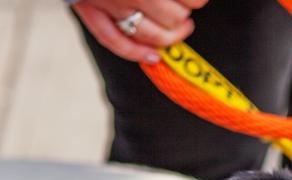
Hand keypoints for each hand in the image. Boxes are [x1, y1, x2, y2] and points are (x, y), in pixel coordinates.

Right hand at [72, 0, 207, 62]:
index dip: (197, 0)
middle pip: (173, 17)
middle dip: (185, 15)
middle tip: (187, 8)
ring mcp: (107, 1)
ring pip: (151, 34)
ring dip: (173, 35)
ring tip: (183, 26)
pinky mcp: (88, 8)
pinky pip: (114, 40)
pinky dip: (136, 53)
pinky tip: (155, 57)